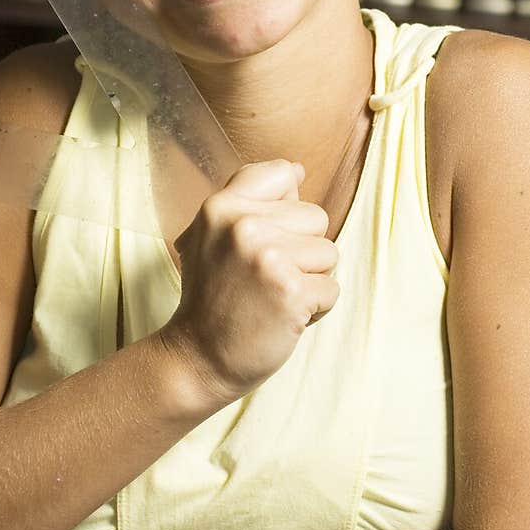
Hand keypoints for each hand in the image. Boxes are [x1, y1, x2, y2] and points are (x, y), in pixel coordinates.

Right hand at [161, 158, 338, 405]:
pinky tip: (281, 317)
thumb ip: (251, 198)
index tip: (259, 241)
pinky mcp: (291, 292)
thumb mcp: (212, 235)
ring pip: (329, 253)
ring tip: (271, 297)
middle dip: (300, 252)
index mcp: (221, 205)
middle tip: (262, 279)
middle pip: (315, 217)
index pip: (282, 173)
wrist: (198, 358)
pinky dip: (314, 309)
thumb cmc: (213, 296)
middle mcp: (242, 225)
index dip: (284, 209)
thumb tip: (298, 170)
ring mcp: (267, 257)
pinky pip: (331, 289)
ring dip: (309, 281)